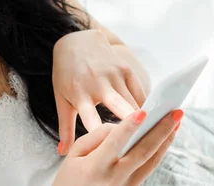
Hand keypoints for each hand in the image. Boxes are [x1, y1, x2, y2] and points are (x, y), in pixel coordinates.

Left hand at [53, 29, 147, 154]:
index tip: (115, 153)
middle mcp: (99, 85)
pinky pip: (140, 92)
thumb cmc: (66, 75)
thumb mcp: (61, 100)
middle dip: (134, 129)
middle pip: (122, 111)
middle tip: (143, 148)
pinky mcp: (126, 69)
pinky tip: (151, 121)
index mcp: (80, 96)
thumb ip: (65, 128)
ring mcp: (114, 75)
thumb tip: (63, 154)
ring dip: (143, 121)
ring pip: (135, 103)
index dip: (104, 138)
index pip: (93, 122)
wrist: (76, 41)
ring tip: (150, 140)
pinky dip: (146, 107)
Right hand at [53, 110, 180, 185]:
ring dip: (166, 140)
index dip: (129, 126)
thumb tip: (119, 126)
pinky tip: (165, 138)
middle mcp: (114, 177)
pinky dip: (159, 151)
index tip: (143, 112)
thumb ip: (96, 137)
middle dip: (161, 130)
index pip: (115, 142)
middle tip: (176, 112)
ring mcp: (126, 185)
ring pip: (152, 161)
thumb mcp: (74, 155)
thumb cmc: (69, 178)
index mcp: (95, 167)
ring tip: (176, 122)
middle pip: (143, 151)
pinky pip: (149, 167)